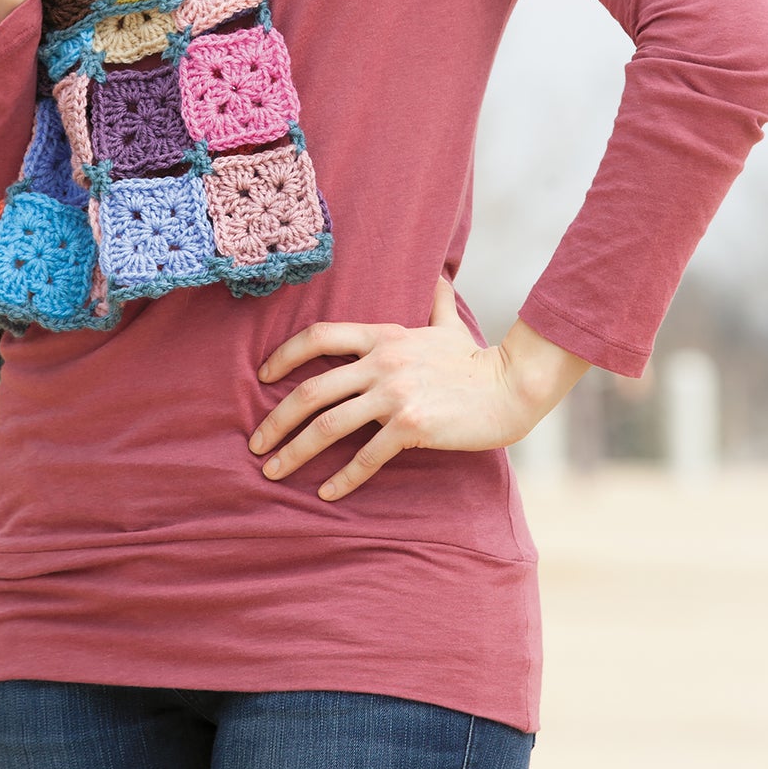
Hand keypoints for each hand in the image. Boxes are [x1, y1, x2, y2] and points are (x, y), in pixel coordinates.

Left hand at [248, 277, 590, 501]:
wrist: (511, 387)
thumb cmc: (476, 359)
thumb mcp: (448, 323)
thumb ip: (435, 300)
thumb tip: (439, 275)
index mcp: (383, 336)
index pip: (319, 336)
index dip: (285, 354)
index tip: (262, 375)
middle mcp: (382, 362)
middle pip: (311, 390)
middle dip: (276, 420)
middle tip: (256, 445)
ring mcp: (395, 394)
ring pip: (329, 425)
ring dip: (296, 452)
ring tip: (274, 473)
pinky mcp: (411, 426)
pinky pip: (366, 456)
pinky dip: (343, 477)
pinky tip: (327, 493)